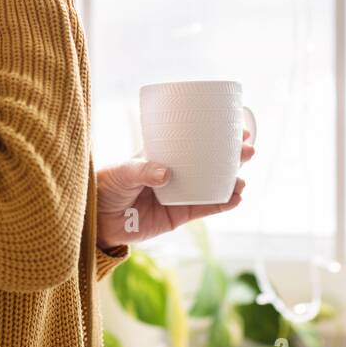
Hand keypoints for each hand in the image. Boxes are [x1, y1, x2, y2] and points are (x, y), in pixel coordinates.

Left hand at [95, 129, 255, 250]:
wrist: (97, 218)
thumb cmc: (105, 186)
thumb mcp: (122, 172)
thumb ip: (143, 171)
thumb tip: (166, 174)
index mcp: (163, 154)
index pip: (194, 141)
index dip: (216, 135)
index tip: (238, 128)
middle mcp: (175, 173)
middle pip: (210, 162)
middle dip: (232, 156)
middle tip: (249, 150)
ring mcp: (178, 194)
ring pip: (212, 185)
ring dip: (230, 181)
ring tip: (243, 179)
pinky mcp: (177, 215)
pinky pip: (204, 208)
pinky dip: (221, 204)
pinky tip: (237, 198)